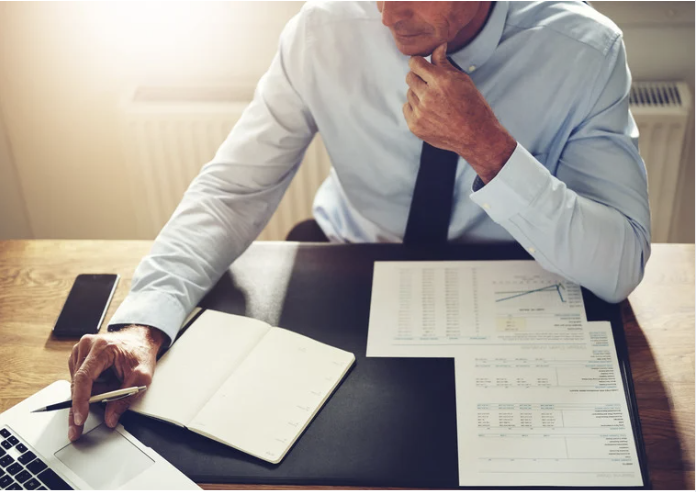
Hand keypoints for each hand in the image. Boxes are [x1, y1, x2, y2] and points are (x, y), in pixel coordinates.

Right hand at [67, 325, 166, 440]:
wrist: (140, 339)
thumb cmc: (141, 353)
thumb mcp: (141, 376)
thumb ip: (125, 398)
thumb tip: (110, 418)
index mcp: (101, 347)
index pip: (84, 378)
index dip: (80, 401)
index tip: (79, 419)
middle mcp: (86, 346)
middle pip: (77, 384)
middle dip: (83, 405)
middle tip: (78, 428)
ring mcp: (81, 350)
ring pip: (77, 384)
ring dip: (92, 392)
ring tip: (113, 383)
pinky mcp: (79, 357)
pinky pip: (79, 380)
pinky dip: (91, 386)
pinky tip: (106, 380)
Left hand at [403, 43, 516, 182]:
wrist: (476, 136)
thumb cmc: (472, 105)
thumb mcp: (462, 80)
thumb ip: (444, 63)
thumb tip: (437, 46)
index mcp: (441, 81)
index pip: (415, 63)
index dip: (419, 62)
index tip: (422, 65)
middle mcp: (428, 96)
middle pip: (409, 77)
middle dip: (418, 77)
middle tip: (431, 84)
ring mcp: (420, 113)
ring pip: (409, 93)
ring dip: (419, 94)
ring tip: (436, 101)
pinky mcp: (415, 126)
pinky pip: (407, 108)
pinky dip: (415, 108)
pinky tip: (430, 112)